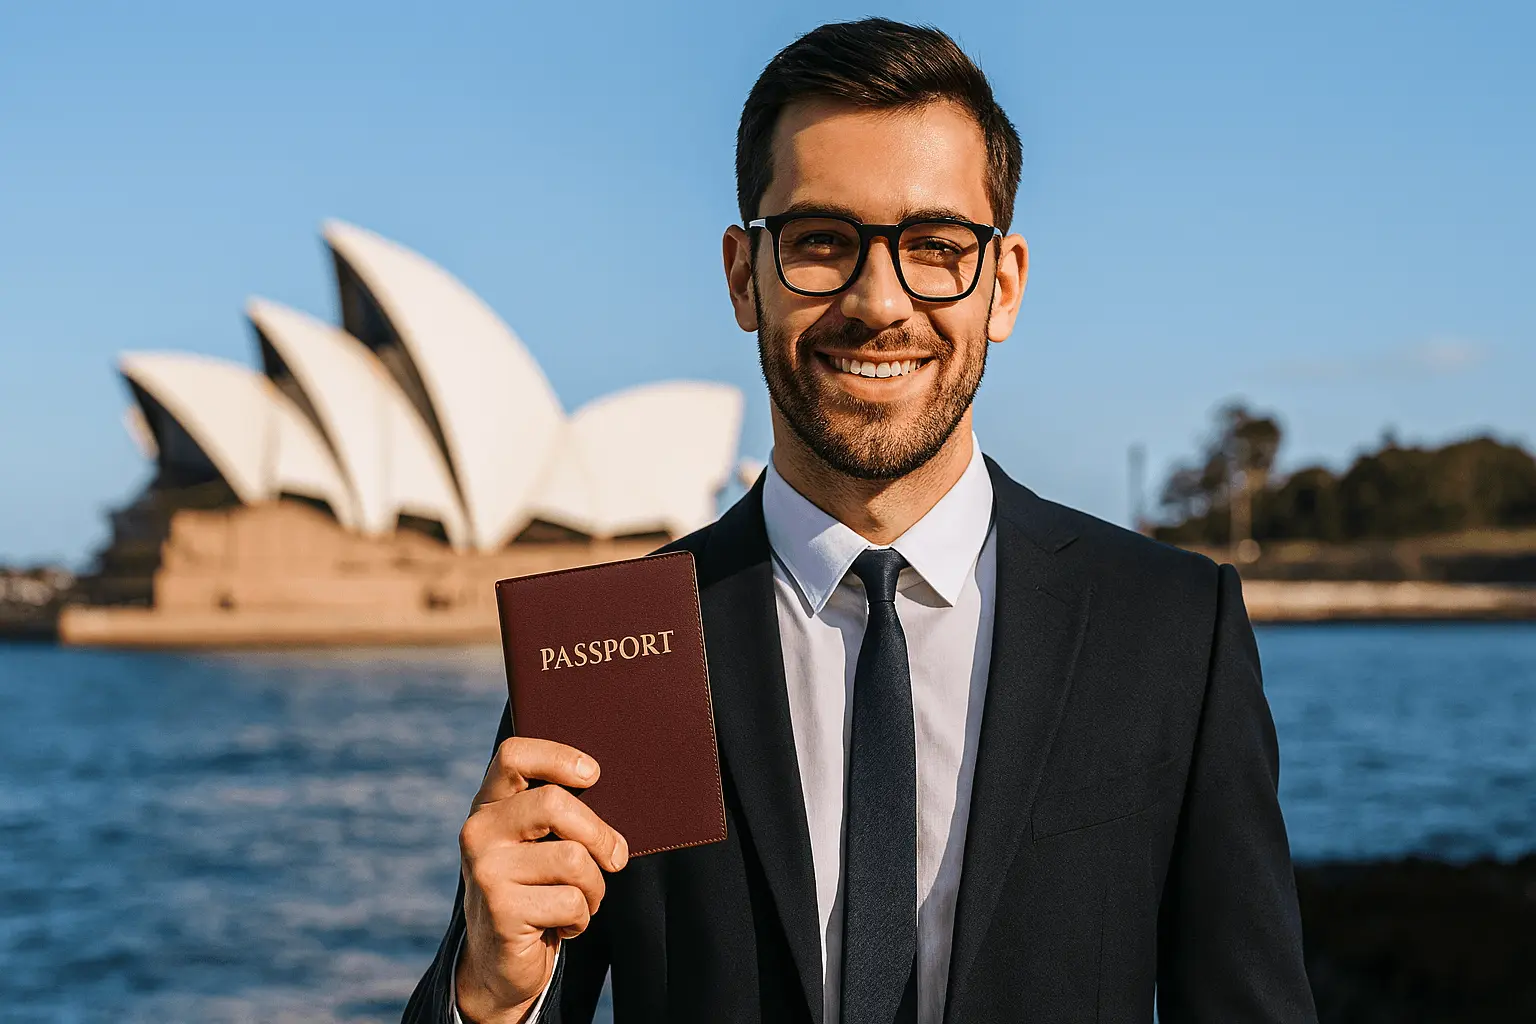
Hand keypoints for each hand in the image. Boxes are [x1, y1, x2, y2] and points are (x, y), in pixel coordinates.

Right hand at [455, 737, 628, 1023]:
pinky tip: (563, 925)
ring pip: (573, 859)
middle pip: (554, 804)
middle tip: (617, 858)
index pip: (513, 756)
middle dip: (599, 834)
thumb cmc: (534, 889)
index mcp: (489, 805)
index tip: (593, 775)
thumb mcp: (538, 844)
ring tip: (582, 900)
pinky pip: (571, 902)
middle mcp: (479, 832)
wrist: (499, 962)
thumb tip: (617, 795)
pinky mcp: (501, 911)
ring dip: (594, 887)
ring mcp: (486, 871)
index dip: (557, 756)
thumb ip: (559, 814)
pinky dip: (581, 917)